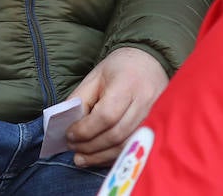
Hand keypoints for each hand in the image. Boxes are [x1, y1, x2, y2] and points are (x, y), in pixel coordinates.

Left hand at [65, 47, 167, 167]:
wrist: (150, 63)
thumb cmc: (120, 68)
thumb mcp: (95, 76)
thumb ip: (80, 99)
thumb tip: (67, 124)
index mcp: (127, 84)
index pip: (106, 115)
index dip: (85, 129)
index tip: (69, 134)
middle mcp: (144, 102)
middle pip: (116, 135)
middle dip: (90, 146)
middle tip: (72, 147)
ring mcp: (153, 117)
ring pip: (125, 146)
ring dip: (100, 156)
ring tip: (81, 158)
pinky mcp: (155, 128)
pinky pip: (133, 148)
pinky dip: (113, 156)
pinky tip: (98, 157)